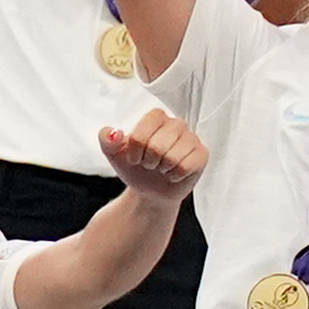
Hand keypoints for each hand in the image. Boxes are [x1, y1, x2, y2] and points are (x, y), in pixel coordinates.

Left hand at [92, 103, 206, 195]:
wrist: (151, 190)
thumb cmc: (136, 168)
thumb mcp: (114, 154)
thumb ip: (106, 139)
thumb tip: (113, 132)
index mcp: (155, 117)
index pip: (142, 133)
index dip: (135, 150)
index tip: (135, 157)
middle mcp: (176, 123)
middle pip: (157, 146)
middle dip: (149, 162)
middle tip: (151, 164)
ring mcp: (191, 138)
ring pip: (172, 157)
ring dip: (163, 169)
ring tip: (162, 167)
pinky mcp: (201, 154)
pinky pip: (186, 166)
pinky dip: (176, 175)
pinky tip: (174, 173)